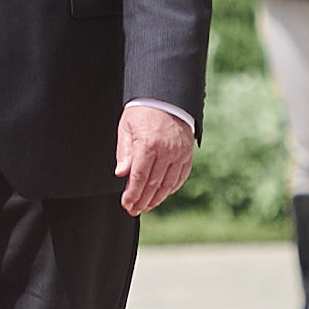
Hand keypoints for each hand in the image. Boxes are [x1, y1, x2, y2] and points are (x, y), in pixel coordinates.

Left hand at [116, 102, 195, 216]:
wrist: (167, 97)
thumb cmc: (143, 111)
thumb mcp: (126, 127)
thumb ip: (124, 152)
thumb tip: (121, 173)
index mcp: (148, 144)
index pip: (138, 177)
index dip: (132, 194)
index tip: (126, 204)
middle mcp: (166, 151)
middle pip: (153, 184)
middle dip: (142, 200)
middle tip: (134, 210)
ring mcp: (179, 153)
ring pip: (168, 184)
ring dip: (156, 198)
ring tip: (147, 206)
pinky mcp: (187, 154)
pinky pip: (180, 177)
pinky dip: (171, 188)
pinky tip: (162, 194)